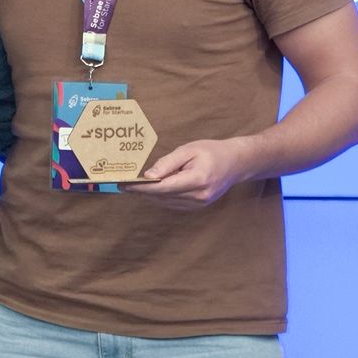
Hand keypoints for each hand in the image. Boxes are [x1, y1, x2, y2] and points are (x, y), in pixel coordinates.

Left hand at [120, 138, 247, 209]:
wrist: (235, 163)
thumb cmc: (211, 152)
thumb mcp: (188, 150)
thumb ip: (168, 163)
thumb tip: (148, 176)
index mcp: (198, 179)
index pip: (163, 187)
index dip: (141, 188)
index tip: (124, 185)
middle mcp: (199, 196)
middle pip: (162, 197)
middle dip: (141, 192)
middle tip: (122, 185)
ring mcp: (199, 204)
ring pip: (166, 202)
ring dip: (149, 196)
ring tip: (133, 187)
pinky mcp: (198, 206)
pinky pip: (173, 203)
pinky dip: (161, 197)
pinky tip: (151, 190)